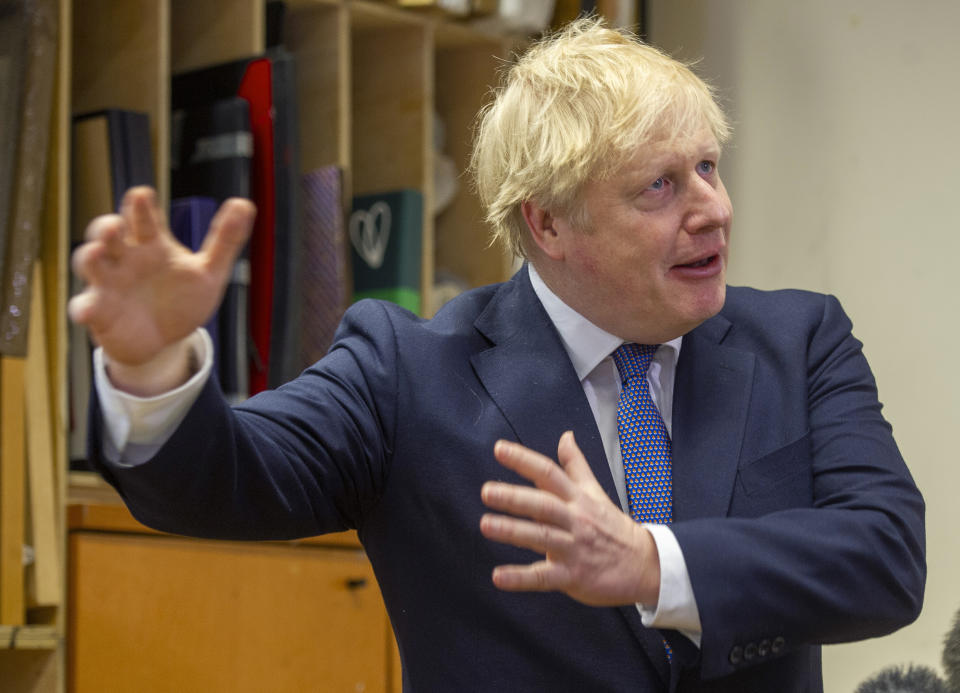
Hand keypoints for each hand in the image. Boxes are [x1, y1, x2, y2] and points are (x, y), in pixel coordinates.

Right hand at [69, 186, 253, 373]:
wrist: (165, 340)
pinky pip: (85, 305)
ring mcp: (109, 283)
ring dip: (90, 256)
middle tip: (115, 225)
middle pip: (108, 233)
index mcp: (151, 244)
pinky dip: (84, 307)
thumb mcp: (209, 271)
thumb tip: (245, 203)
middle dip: (107, 226)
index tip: (143, 195)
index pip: (143, 218)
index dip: (141, 206)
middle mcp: (126, 258)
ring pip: (90, 262)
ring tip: (97, 252)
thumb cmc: (181, 299)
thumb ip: (225, 239)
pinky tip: (87, 310)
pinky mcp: (100, 311)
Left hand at [480, 431, 660, 606]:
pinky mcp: (573, 576)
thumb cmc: (612, 527)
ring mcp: (574, 549)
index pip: (549, 473)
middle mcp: (575, 520)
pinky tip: (498, 577)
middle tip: (487, 491)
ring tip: (486, 525)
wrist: (644, 566)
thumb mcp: (595, 492)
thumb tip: (565, 436)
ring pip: (541, 537)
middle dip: (515, 497)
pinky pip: (544, 577)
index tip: (499, 449)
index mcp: (577, 498)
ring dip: (513, 531)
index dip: (524, 460)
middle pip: (543, 505)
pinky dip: (521, 578)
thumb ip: (575, 465)